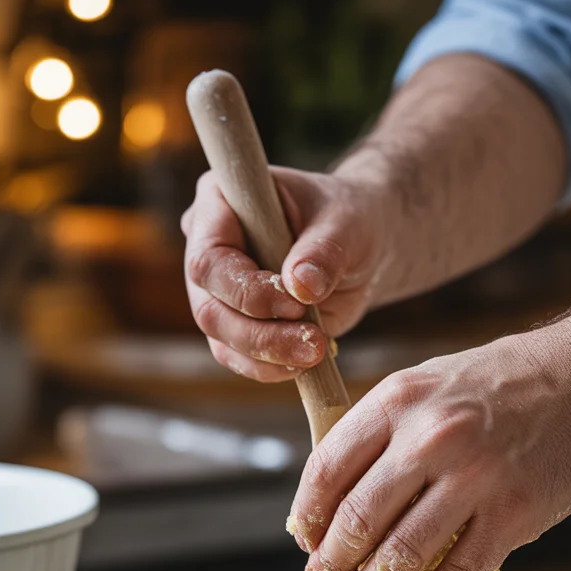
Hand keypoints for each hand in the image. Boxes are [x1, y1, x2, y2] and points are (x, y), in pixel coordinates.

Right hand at [181, 168, 383, 380]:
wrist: (361, 250)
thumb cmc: (348, 220)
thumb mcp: (345, 225)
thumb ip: (323, 251)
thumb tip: (302, 285)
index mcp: (219, 204)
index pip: (209, 259)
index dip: (247, 289)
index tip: (296, 302)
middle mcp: (209, 250)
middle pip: (210, 309)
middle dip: (260, 334)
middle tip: (312, 342)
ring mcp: (219, 293)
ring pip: (223, 340)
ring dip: (269, 355)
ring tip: (316, 352)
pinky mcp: (239, 325)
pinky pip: (242, 358)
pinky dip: (273, 367)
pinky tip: (306, 363)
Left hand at [287, 326, 570, 570]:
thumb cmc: (503, 384)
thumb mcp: (427, 384)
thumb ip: (382, 434)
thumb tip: (338, 500)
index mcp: (398, 401)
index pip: (327, 470)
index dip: (308, 517)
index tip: (305, 541)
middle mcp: (430, 438)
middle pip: (358, 520)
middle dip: (332, 565)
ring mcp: (474, 478)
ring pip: (402, 555)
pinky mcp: (514, 514)